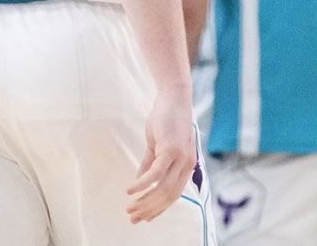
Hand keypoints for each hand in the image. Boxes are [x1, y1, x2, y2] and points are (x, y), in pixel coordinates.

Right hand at [126, 91, 196, 223]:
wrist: (174, 98)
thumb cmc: (167, 120)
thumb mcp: (158, 147)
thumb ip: (151, 164)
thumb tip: (141, 181)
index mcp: (186, 166)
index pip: (173, 195)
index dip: (158, 208)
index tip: (144, 218)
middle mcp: (187, 165)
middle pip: (168, 196)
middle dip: (149, 209)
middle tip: (132, 217)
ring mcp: (180, 158)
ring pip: (162, 189)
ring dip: (144, 200)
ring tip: (129, 207)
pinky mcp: (171, 150)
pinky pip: (155, 174)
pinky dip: (142, 184)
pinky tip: (130, 189)